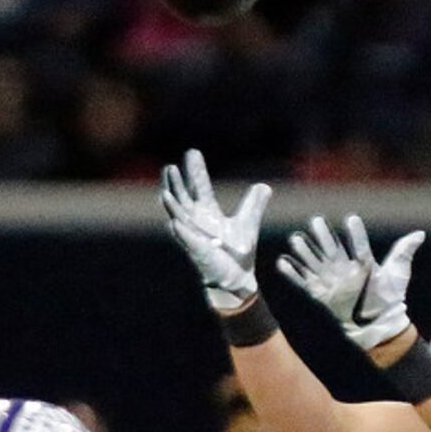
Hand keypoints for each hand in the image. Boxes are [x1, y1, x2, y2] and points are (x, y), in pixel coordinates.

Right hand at [160, 148, 270, 312]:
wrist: (239, 279)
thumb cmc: (238, 252)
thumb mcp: (248, 224)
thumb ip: (254, 205)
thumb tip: (264, 187)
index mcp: (208, 212)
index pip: (199, 186)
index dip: (195, 171)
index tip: (192, 152)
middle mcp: (197, 221)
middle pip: (183, 197)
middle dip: (176, 183)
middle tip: (171, 166)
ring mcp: (194, 236)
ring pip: (178, 217)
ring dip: (171, 206)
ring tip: (165, 192)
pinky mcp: (198, 252)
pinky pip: (187, 241)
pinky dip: (181, 232)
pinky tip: (174, 222)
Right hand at [276, 215, 422, 350]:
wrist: (380, 329)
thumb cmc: (391, 301)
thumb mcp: (398, 275)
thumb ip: (404, 254)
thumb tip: (419, 234)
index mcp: (362, 264)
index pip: (358, 245)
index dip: (355, 234)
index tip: (351, 219)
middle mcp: (345, 270)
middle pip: (332, 250)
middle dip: (323, 237)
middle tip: (316, 221)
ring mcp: (332, 282)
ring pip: (315, 263)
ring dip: (305, 252)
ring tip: (295, 238)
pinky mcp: (321, 296)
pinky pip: (303, 283)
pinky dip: (292, 274)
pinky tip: (282, 262)